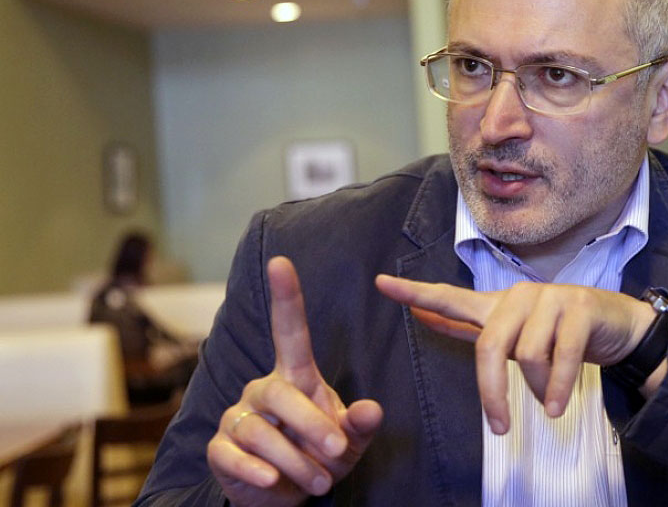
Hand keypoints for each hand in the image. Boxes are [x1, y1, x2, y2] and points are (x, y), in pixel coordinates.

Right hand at [207, 257, 383, 505]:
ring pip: (261, 432)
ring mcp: (237, 417)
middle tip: (337, 451)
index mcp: (294, 377)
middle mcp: (261, 389)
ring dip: (295, 461)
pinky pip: (234, 456)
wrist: (283, 497)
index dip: (286, 297)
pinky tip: (273, 482)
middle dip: (312, 424)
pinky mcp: (219, 449)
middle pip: (280, 394)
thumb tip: (372, 409)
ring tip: (321, 481)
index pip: (289, 331)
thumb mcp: (348, 443)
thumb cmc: (317, 458)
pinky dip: (257, 472)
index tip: (282, 261)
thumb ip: (360, 426)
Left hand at [375, 276, 656, 434]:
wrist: (618, 327)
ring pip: (529, 355)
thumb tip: (423, 315)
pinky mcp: (579, 307)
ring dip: (539, 389)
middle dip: (493, 391)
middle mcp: (519, 297)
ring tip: (550, 401)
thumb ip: (469, 326)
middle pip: (489, 345)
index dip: (414, 293)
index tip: (380, 284)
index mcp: (497, 306)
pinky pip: (562, 355)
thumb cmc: (558, 335)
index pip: (449, 297)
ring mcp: (550, 299)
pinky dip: (559, 387)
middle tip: (500, 426)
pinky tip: (556, 406)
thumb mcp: (513, 336)